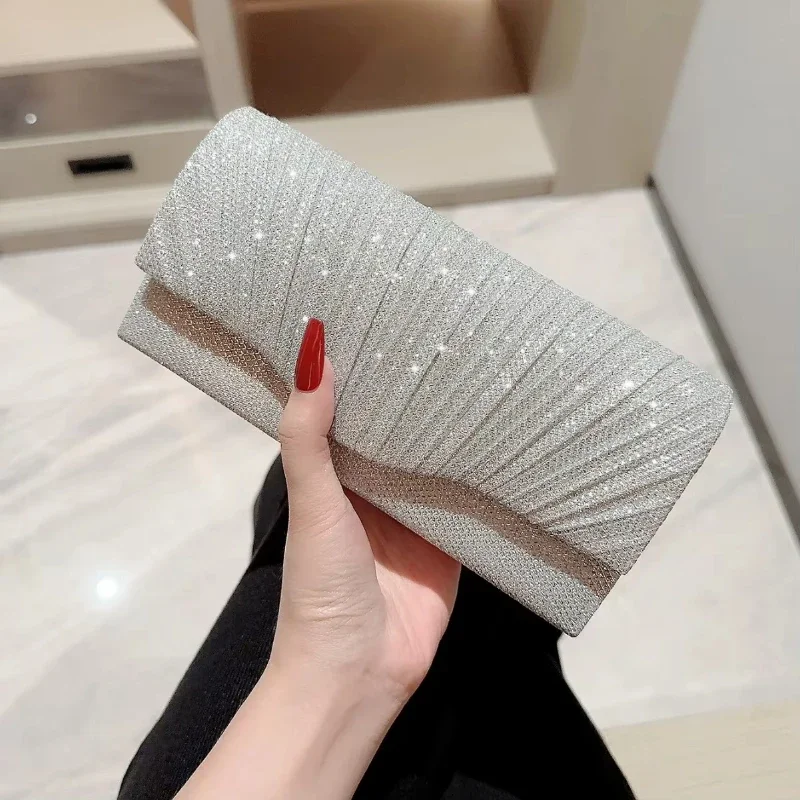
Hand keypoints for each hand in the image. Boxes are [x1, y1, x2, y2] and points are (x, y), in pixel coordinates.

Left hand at [273, 318, 460, 702]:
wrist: (359, 673)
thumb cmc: (323, 586)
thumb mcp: (313, 504)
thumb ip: (308, 437)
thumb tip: (312, 351)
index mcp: (336, 476)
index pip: (352, 409)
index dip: (365, 370)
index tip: (385, 317)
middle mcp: (377, 490)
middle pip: (402, 431)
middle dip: (420, 392)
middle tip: (450, 330)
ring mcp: (418, 516)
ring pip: (440, 460)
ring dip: (456, 428)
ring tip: (487, 367)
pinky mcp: (453, 542)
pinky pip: (472, 500)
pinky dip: (487, 474)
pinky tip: (512, 434)